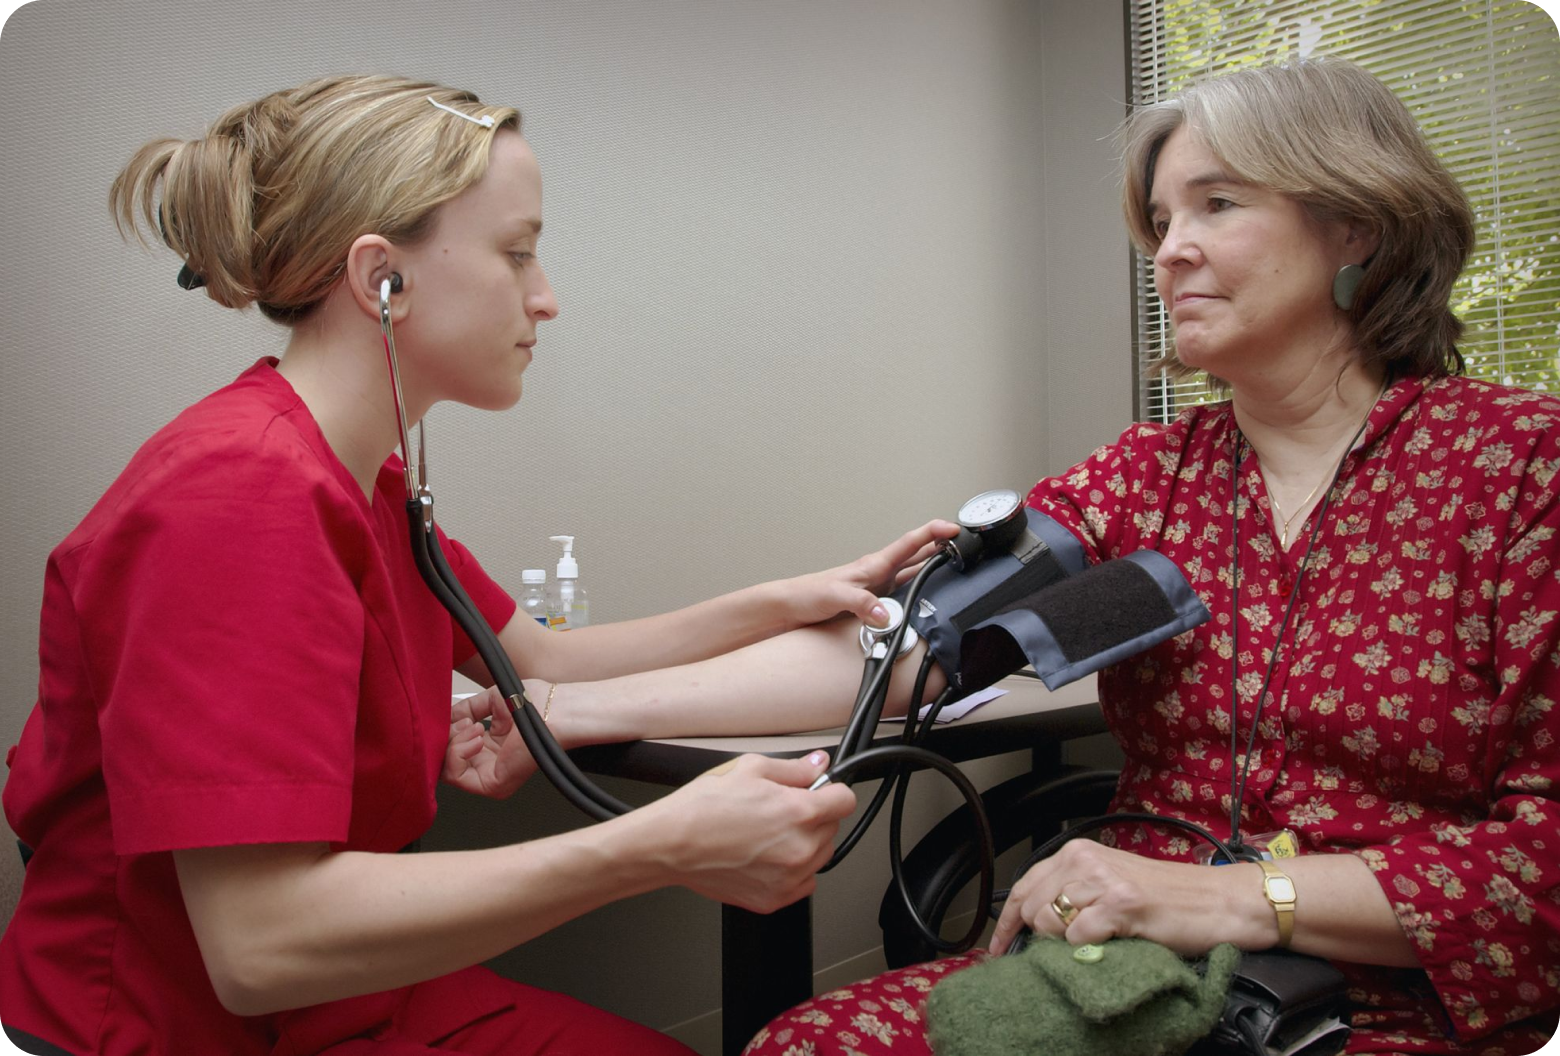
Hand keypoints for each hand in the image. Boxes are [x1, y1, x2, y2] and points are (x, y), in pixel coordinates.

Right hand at [442, 683, 547, 798]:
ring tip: (474, 728)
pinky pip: (456, 775)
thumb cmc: (537, 704)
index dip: (447, 731)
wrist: (555, 711)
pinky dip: (458, 752)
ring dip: (454, 743)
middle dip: (449, 736)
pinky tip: (477, 737)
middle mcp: (489, 763)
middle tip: (465, 722)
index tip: (454, 716)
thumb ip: (464, 710)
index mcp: (490, 747)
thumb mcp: (491, 701)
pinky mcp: (493, 784)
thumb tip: (445, 716)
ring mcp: (490, 776)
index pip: (453, 748)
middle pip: (446, 760)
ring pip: (446, 769)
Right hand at [650, 751, 856, 912]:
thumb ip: (794, 769)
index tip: (821, 792)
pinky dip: (793, 870)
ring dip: (805, 843)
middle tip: (780, 810)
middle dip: (814, 816)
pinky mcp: (775, 899)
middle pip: (832, 827)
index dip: (832, 791)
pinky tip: (766, 856)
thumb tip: (818, 765)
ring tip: (769, 833)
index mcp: (799, 813)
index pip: (845, 800)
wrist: (671, 844)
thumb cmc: (703, 807)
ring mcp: (789, 878)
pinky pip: (804, 882)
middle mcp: (800, 848)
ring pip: (820, 855)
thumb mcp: (750, 769)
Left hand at [781, 519, 960, 628]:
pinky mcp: (873, 602)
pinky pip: (904, 592)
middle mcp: (878, 573)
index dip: (933, 532)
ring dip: (934, 567)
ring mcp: (877, 587)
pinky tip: (927, 599)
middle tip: (966, 544)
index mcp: (873, 565)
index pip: (909, 543)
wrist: (788, 608)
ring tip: (956, 565)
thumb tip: (886, 614)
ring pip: (914, 572)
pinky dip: (920, 591)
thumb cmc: (806, 595)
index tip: (954, 528)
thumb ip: (860, 603)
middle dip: (942, 546)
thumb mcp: (834, 597)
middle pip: (917, 554)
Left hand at [989, 838, 1254, 955]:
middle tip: (1068, 948)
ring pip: (1050, 921)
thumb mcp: (1110, 883)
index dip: (1006, 921)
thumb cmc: (1166, 899)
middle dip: (1041, 936)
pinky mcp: (1120, 904)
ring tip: (1098, 941)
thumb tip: (1033, 922)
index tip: (997, 948)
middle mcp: (1085, 859)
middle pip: (1032, 907)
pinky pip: (1079, 935)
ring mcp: (1102, 880)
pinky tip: (1110, 942)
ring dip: (1066, 942)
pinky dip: (1088, 948)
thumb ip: (1074, 891)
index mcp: (1078, 852)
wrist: (1217, 900)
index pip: (1023, 885)